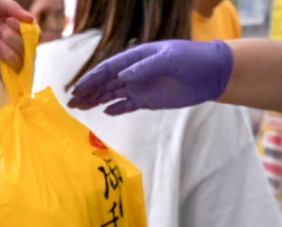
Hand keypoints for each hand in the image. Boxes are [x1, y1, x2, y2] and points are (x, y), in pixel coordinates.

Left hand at [0, 0, 32, 77]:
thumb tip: (32, 20)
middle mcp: (8, 44)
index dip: (26, 30)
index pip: (31, 35)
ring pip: (20, 66)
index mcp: (10, 27)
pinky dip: (4, 71)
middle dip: (16, 39)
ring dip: (11, 54)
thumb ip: (9, 6)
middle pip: (28, 51)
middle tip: (0, 30)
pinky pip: (6, 80)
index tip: (10, 21)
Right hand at [68, 40, 233, 114]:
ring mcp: (140, 87)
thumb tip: (122, 77)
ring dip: (96, 101)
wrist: (210, 74)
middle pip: (105, 83)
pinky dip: (116, 109)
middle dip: (88, 92)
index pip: (108, 69)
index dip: (91, 79)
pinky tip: (104, 113)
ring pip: (112, 94)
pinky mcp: (148, 100)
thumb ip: (144, 67)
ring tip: (80, 108)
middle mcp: (134, 73)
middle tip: (71, 103)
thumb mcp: (168, 59)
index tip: (77, 89)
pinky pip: (127, 106)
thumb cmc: (191, 59)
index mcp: (135, 58)